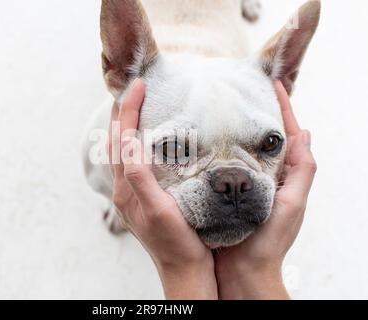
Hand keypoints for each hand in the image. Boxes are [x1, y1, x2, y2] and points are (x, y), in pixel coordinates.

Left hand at [109, 79, 217, 299]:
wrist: (186, 272)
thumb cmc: (178, 244)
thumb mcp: (161, 212)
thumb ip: (141, 180)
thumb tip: (130, 147)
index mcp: (127, 190)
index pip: (122, 141)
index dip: (128, 111)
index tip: (138, 85)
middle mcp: (126, 190)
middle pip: (117, 143)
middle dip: (121, 113)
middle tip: (131, 88)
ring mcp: (134, 194)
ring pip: (124, 152)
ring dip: (126, 126)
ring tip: (136, 106)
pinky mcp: (144, 198)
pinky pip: (134, 162)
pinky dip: (137, 143)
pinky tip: (148, 139)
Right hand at [214, 81, 317, 299]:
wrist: (241, 272)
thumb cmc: (270, 241)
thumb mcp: (292, 204)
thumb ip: (302, 171)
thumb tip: (306, 132)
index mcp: (281, 176)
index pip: (285, 135)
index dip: (282, 109)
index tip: (272, 83)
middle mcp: (261, 176)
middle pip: (258, 138)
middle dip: (253, 114)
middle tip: (240, 90)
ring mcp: (240, 183)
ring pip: (236, 149)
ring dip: (230, 130)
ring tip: (218, 107)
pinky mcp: (221, 192)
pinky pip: (218, 165)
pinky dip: (212, 150)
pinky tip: (199, 138)